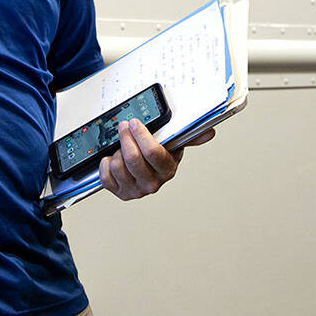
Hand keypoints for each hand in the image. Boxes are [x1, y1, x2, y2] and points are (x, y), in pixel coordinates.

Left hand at [98, 120, 214, 200]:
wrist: (144, 171)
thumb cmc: (158, 155)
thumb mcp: (173, 144)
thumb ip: (190, 137)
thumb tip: (210, 132)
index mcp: (167, 170)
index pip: (153, 153)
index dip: (141, 135)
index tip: (135, 123)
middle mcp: (153, 184)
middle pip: (134, 159)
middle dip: (126, 139)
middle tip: (123, 126)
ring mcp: (135, 190)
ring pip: (118, 166)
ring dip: (116, 152)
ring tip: (121, 147)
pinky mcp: (120, 193)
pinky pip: (106, 177)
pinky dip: (105, 164)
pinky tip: (112, 158)